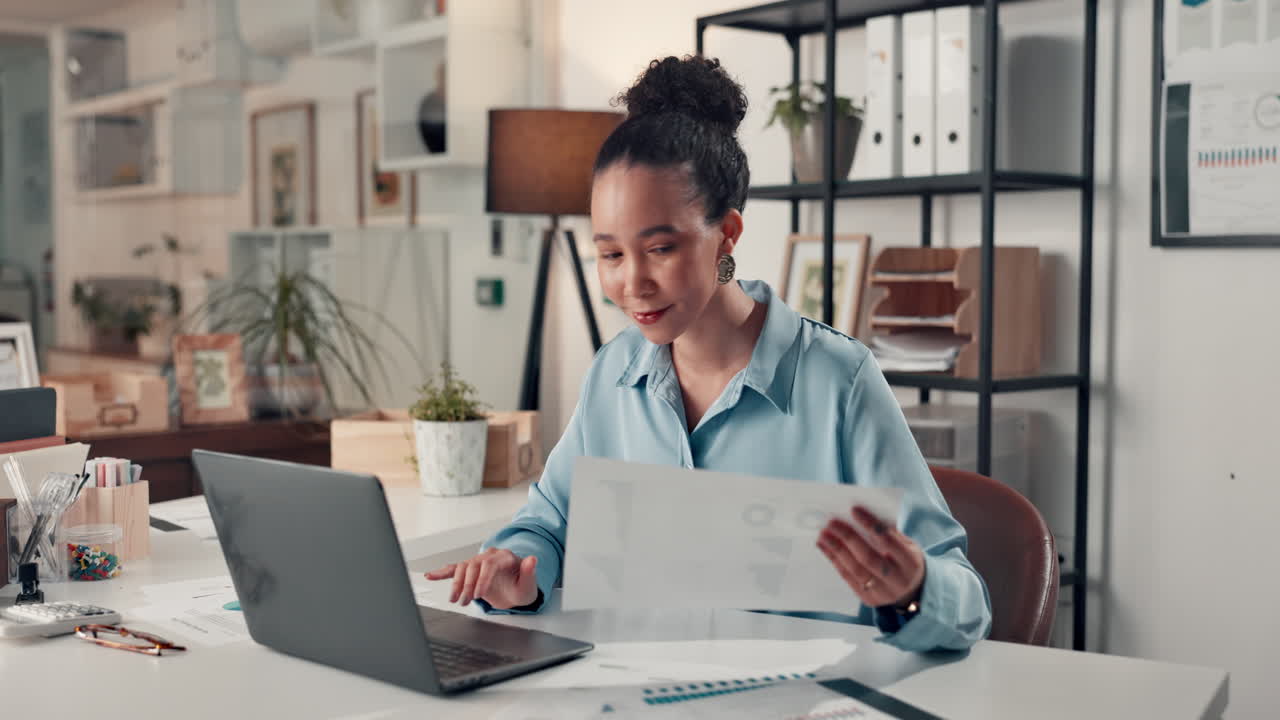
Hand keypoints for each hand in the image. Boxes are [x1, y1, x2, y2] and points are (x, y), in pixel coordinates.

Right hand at [424, 548, 539, 609]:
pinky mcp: (471, 571)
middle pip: (473, 565)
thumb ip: (530, 572)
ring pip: (462, 568)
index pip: (489, 564)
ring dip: (457, 584)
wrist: (516, 591)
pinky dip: (442, 572)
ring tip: (456, 599)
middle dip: (468, 584)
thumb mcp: (529, 584)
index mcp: (504, 557)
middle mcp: (490, 556)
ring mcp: (479, 562)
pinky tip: (431, 576)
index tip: (479, 594)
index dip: (482, 579)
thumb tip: (532, 559)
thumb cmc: (522, 587)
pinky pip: (455, 569)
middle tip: (466, 601)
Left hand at [817, 506, 924, 608]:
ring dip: (836, 550)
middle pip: (869, 558)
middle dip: (848, 538)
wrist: (914, 591)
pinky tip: (825, 548)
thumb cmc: (905, 560)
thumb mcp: (908, 545)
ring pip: (855, 570)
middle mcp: (898, 580)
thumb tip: (862, 516)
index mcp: (910, 562)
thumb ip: (890, 533)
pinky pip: (848, 579)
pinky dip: (835, 561)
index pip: (888, 540)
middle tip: (833, 523)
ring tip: (824, 535)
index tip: (854, 510)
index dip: (870, 524)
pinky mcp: (869, 599)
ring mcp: (884, 592)